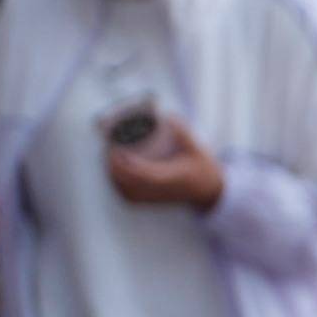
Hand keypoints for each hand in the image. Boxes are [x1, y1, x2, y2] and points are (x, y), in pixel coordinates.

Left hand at [106, 113, 225, 212]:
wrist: (207, 192)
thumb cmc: (202, 169)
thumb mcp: (197, 148)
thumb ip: (182, 132)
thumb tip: (166, 116)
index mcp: (174, 178)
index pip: (145, 175)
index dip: (127, 164)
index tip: (117, 149)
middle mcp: (161, 190)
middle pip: (129, 182)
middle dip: (115, 165)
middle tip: (109, 146)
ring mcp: (153, 198)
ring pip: (124, 189)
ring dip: (113, 173)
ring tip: (109, 154)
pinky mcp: (147, 201)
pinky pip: (126, 194)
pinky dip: (116, 181)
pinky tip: (112, 168)